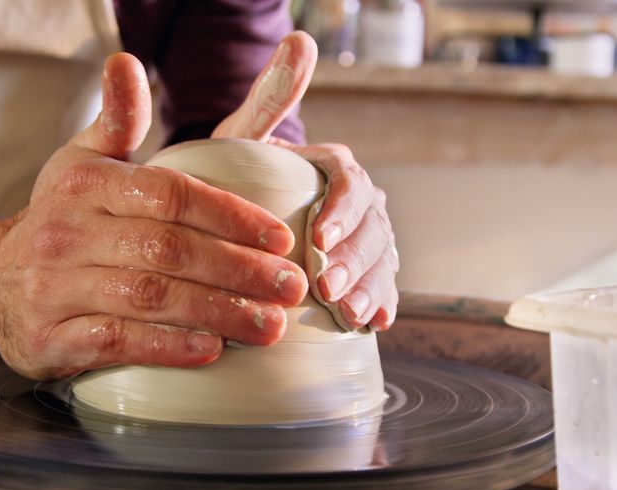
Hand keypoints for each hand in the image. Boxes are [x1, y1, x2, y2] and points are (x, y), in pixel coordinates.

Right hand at [0, 54, 307, 378]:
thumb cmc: (61, 219)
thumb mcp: (81, 162)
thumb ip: (117, 119)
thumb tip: (125, 62)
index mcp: (85, 184)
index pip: (170, 195)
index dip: (230, 216)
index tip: (280, 238)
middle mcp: (64, 233)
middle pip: (168, 250)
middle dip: (238, 270)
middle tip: (291, 287)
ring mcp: (51, 288)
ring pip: (148, 298)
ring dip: (217, 312)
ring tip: (270, 326)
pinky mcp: (47, 339)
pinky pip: (115, 342)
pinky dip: (166, 347)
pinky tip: (211, 351)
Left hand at [212, 32, 398, 329]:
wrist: (236, 220)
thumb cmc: (233, 176)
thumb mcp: (244, 137)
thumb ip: (269, 98)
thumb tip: (301, 38)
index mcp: (333, 166)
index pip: (350, 180)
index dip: (342, 207)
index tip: (320, 234)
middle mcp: (356, 201)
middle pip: (372, 226)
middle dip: (355, 257)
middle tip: (330, 286)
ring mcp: (363, 238)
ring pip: (382, 259)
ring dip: (370, 285)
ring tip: (350, 311)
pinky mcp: (363, 273)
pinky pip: (383, 287)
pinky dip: (381, 304)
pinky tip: (372, 324)